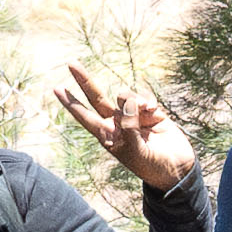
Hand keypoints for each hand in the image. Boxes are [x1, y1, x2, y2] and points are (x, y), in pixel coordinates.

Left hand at [53, 61, 200, 206]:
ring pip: (125, 95)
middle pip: (97, 97)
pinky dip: (148, 102)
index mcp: (108, 135)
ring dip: (134, 98)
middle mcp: (117, 122)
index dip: (71, 103)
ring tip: (146, 109)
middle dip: (85, 81)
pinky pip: (143, 97)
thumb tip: (128, 102)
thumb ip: (130, 126)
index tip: (56, 89)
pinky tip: (155, 111)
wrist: (175, 168)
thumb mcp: (136, 150)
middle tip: (71, 63)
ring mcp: (133, 116)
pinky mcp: (150, 111)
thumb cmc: (151, 165)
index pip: (85, 116)